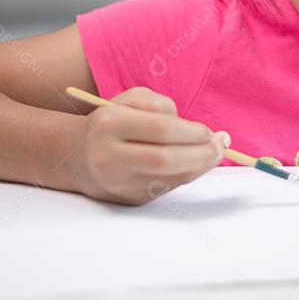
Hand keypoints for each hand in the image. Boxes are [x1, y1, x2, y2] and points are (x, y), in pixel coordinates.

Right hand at [65, 86, 230, 204]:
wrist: (76, 156)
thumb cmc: (111, 122)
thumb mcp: (129, 100)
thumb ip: (160, 105)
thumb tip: (201, 131)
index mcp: (110, 123)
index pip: (161, 129)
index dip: (193, 132)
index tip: (211, 131)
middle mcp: (110, 155)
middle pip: (166, 159)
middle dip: (201, 153)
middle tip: (221, 146)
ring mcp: (118, 182)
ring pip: (169, 179)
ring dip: (200, 167)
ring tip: (215, 153)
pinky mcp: (127, 199)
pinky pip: (167, 189)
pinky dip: (186, 176)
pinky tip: (195, 164)